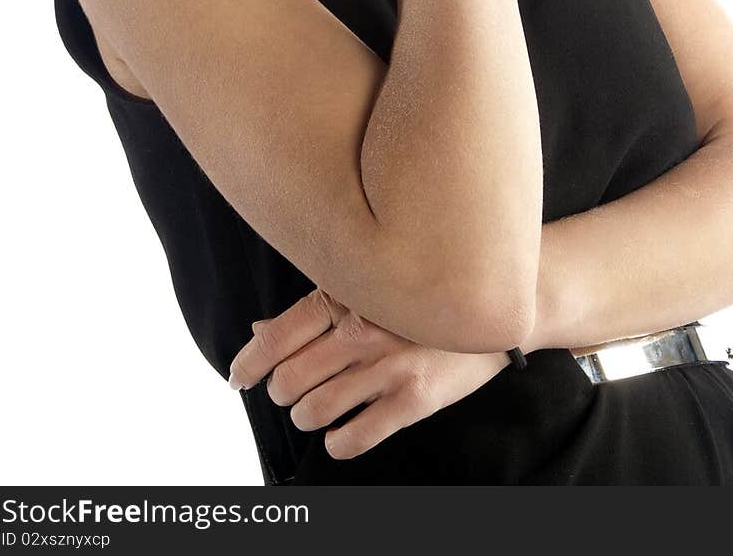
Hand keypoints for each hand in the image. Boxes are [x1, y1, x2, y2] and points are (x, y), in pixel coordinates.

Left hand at [228, 287, 510, 460]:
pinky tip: (340, 432)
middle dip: (282, 392)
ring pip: (315, 410)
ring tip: (315, 410)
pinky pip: (353, 437)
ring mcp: (390, 366)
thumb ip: (314, 311)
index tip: (240, 376)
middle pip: (291, 378)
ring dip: (307, 416)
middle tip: (291, 392)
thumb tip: (260, 332)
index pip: (280, 335)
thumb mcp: (367, 289)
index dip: (251, 362)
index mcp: (349, 295)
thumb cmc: (420, 297)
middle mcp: (366, 329)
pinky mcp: (414, 399)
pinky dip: (337, 443)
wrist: (491, 309)